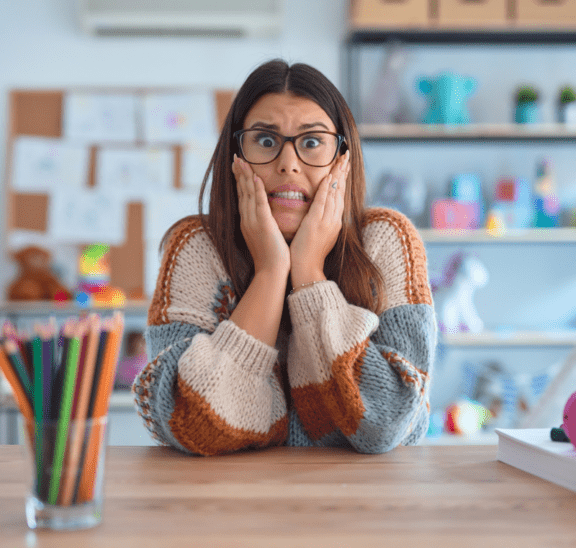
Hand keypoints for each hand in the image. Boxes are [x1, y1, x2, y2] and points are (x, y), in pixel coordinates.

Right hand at [232, 155, 290, 275]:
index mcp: (248, 223)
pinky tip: (255, 176)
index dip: (240, 181)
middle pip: (241, 192)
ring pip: (248, 194)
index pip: (243, 197)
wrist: (272, 272)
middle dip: (238, 174)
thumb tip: (267, 218)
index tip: (238, 168)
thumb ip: (265, 225)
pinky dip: (257, 188)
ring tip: (241, 161)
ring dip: (245, 176)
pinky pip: (259, 202)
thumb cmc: (272, 258)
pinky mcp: (263, 224)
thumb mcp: (266, 237)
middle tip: (236, 158)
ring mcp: (253, 221)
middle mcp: (247, 220)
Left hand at [289, 151, 349, 285]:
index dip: (342, 179)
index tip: (344, 165)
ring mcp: (326, 221)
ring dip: (337, 175)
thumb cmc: (309, 254)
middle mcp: (333, 220)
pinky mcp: (316, 223)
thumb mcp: (319, 235)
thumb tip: (322, 212)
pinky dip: (326, 188)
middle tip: (346, 155)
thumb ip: (322, 222)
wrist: (307, 269)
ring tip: (341, 159)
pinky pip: (322, 202)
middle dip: (343, 172)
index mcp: (334, 222)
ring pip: (334, 193)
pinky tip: (328, 176)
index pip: (339, 196)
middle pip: (340, 191)